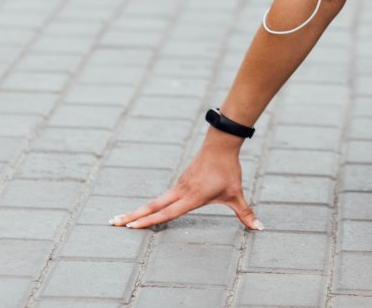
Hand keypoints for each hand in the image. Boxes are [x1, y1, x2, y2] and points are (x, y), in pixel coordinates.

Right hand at [109, 132, 262, 230]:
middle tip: (112, 223)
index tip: (131, 227)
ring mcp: (178, 186)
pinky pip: (162, 196)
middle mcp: (181, 192)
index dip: (150, 221)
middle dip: (132, 216)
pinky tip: (142, 211)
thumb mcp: (237, 195)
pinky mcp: (180, 182)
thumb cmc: (228, 171)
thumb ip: (246, 213)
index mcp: (192, 197)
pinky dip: (149, 205)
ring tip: (119, 219)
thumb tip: (259, 227)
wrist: (220, 144)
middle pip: (153, 206)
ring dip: (137, 210)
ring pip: (155, 201)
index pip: (167, 213)